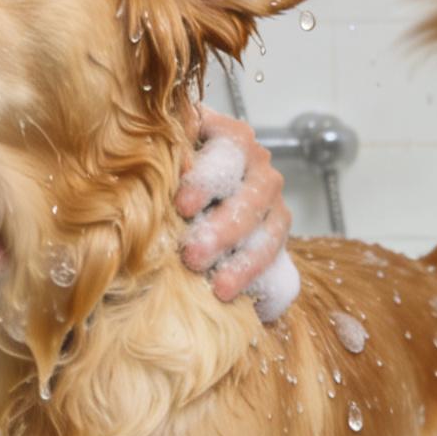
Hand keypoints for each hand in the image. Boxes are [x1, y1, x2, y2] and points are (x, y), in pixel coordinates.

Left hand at [175, 106, 291, 301]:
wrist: (195, 188)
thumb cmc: (172, 163)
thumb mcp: (169, 143)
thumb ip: (168, 138)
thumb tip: (156, 131)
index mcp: (233, 136)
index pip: (229, 149)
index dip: (207, 177)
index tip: (182, 206)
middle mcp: (259, 167)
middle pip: (252, 198)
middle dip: (223, 229)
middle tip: (192, 256)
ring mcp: (273, 203)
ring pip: (270, 233)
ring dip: (245, 262)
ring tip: (219, 288)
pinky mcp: (276, 237)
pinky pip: (279, 261)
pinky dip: (263, 282)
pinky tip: (248, 304)